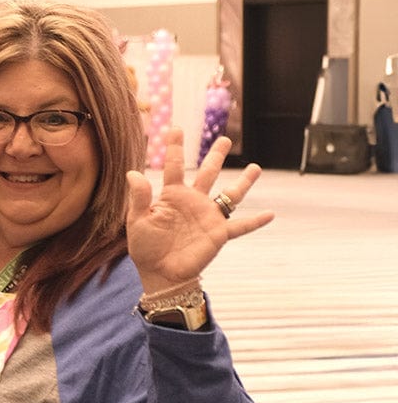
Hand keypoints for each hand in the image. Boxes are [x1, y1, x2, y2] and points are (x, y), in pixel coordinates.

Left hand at [126, 130, 272, 293]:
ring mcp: (208, 216)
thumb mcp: (137, 222)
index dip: (175, 148)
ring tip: (256, 167)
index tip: (174, 128)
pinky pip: (241, 226)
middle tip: (224, 139)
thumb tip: (133, 173)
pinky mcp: (218, 234)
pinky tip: (270, 214)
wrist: (160, 274)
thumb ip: (138, 198)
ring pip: (230, 194)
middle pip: (208, 173)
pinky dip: (255, 221)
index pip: (174, 167)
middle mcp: (194, 202)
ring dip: (244, 182)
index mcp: (172, 196)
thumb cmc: (146, 249)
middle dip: (216, 156)